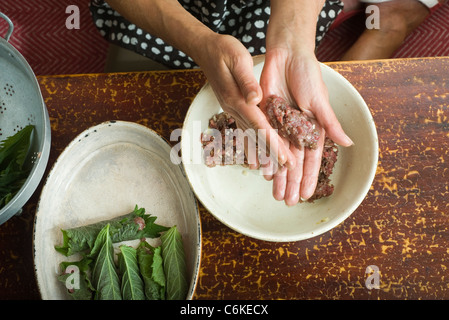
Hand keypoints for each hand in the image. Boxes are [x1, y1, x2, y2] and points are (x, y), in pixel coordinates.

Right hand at [194, 34, 295, 169]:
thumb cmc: (223, 51)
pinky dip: (253, 142)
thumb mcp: (237, 58)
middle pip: (256, 135)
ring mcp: (232, 109)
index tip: (285, 157)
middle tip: (287, 168)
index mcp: (237, 98)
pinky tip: (258, 152)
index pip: (259, 125)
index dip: (273, 143)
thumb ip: (247, 80)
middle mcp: (233, 108)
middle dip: (272, 153)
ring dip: (263, 151)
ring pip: (250, 135)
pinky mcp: (233, 107)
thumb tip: (256, 99)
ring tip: (275, 167)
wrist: (205, 50)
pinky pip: (245, 129)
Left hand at [259, 48, 352, 204]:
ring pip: (279, 157)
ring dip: (278, 176)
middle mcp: (297, 132)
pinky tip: (263, 172)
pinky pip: (265, 143)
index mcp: (313, 129)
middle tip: (288, 203)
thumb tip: (348, 143)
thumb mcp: (320, 101)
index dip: (309, 178)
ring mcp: (281, 127)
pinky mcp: (267, 120)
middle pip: (294, 163)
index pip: (311, 159)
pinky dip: (264, 157)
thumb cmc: (307, 75)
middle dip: (292, 183)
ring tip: (276, 195)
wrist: (286, 55)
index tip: (307, 196)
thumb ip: (330, 124)